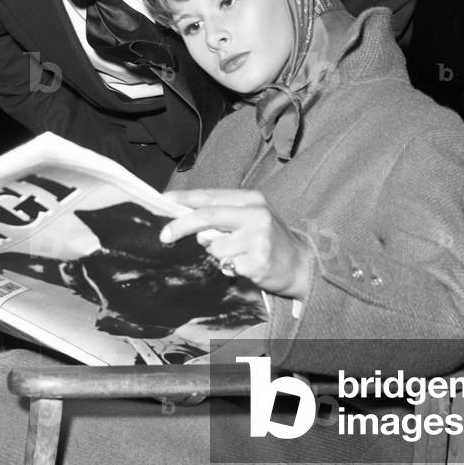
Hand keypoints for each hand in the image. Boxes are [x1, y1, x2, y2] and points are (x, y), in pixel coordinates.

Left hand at [161, 189, 310, 299]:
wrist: (301, 265)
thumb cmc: (268, 238)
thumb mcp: (249, 217)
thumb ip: (222, 214)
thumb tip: (184, 215)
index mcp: (251, 199)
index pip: (210, 196)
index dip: (185, 199)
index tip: (163, 200)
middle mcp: (256, 215)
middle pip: (207, 217)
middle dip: (181, 226)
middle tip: (164, 236)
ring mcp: (258, 239)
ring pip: (214, 247)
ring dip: (217, 254)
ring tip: (237, 254)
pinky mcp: (258, 262)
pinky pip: (226, 266)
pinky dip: (229, 268)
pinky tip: (246, 265)